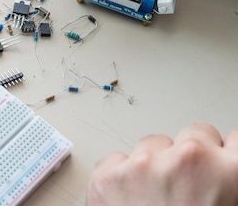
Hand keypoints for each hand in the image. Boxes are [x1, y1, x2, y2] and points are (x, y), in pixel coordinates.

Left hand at [86, 123, 237, 205]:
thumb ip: (227, 180)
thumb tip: (219, 169)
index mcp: (230, 173)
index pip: (235, 138)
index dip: (226, 155)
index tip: (222, 160)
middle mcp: (187, 159)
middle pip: (194, 134)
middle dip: (191, 157)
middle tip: (188, 190)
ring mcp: (143, 165)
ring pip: (153, 145)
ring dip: (155, 167)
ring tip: (158, 201)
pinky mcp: (107, 176)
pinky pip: (117, 161)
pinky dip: (122, 178)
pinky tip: (131, 202)